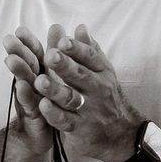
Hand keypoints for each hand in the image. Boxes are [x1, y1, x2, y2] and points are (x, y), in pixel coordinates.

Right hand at [2, 25, 53, 156]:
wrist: (39, 136)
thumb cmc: (45, 103)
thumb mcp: (50, 77)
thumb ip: (53, 52)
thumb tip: (58, 26)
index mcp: (39, 75)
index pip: (33, 55)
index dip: (27, 43)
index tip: (20, 30)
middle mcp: (31, 85)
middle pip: (26, 66)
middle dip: (17, 52)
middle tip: (8, 40)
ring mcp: (30, 100)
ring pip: (24, 83)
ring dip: (18, 72)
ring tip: (11, 60)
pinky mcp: (34, 116)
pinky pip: (30, 105)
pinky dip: (26, 96)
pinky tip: (23, 87)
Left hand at [32, 23, 140, 161]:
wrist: (121, 134)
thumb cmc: (105, 96)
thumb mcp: (102, 73)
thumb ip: (89, 51)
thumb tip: (80, 27)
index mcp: (101, 73)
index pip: (90, 57)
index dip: (77, 49)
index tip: (63, 40)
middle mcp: (97, 90)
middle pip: (80, 75)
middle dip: (65, 65)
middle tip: (50, 55)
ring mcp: (88, 110)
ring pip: (70, 98)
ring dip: (54, 89)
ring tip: (39, 81)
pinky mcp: (79, 128)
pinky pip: (65, 120)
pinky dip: (54, 113)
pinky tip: (42, 105)